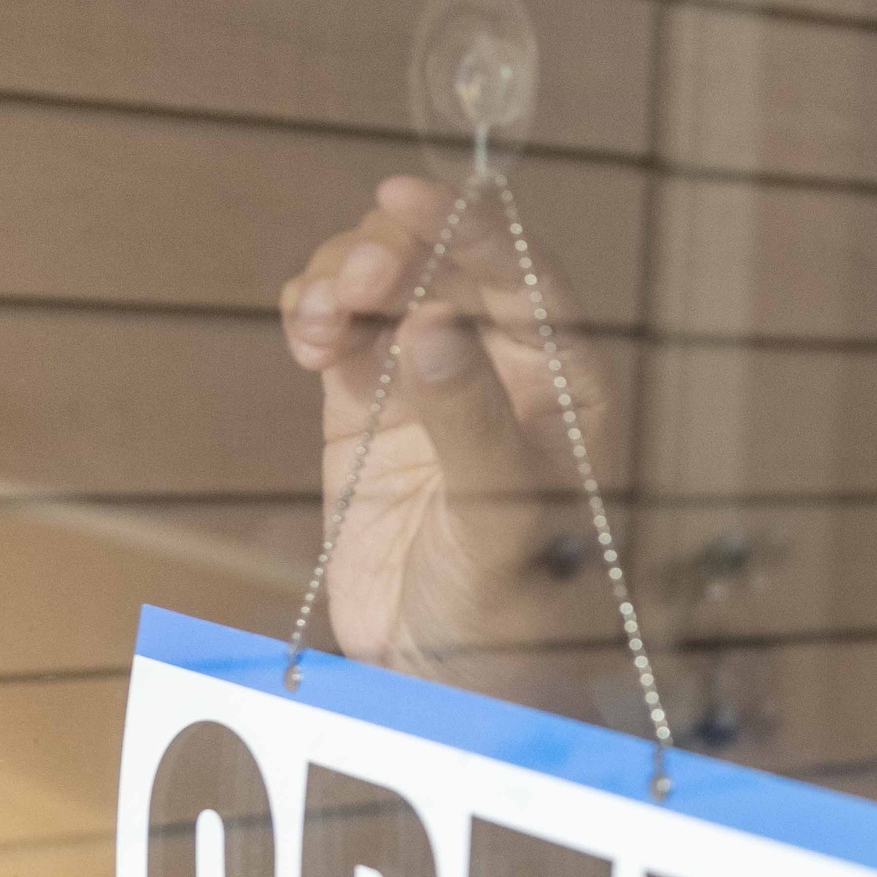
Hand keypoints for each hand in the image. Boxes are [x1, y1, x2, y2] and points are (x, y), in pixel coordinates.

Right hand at [279, 175, 597, 671]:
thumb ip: (470, 420)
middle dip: (395, 253)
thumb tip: (435, 323)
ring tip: (322, 326)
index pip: (525, 277)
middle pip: (446, 261)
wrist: (445, 680)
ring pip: (386, 282)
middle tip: (358, 286)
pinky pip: (339, 323)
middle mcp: (503, 368)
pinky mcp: (364, 404)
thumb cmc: (507, 609)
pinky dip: (315, 309)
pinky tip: (308, 338)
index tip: (408, 195)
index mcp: (567, 385)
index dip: (472, 225)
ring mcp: (430, 380)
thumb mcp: (498, 518)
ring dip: (345, 278)